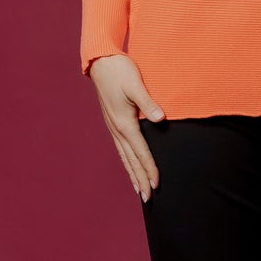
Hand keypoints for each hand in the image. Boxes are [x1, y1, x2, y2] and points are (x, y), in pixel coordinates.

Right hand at [88, 54, 165, 199]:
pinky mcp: (113, 122)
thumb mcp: (135, 85)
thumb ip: (147, 103)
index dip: (149, 169)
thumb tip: (159, 118)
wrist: (100, 62)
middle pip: (131, 160)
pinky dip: (127, 161)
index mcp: (124, 122)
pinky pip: (121, 148)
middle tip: (149, 198)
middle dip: (140, 179)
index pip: (140, 151)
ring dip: (133, 174)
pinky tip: (131, 166)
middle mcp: (117, 128)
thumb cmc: (119, 71)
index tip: (156, 184)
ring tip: (140, 190)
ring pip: (125, 156)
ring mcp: (113, 126)